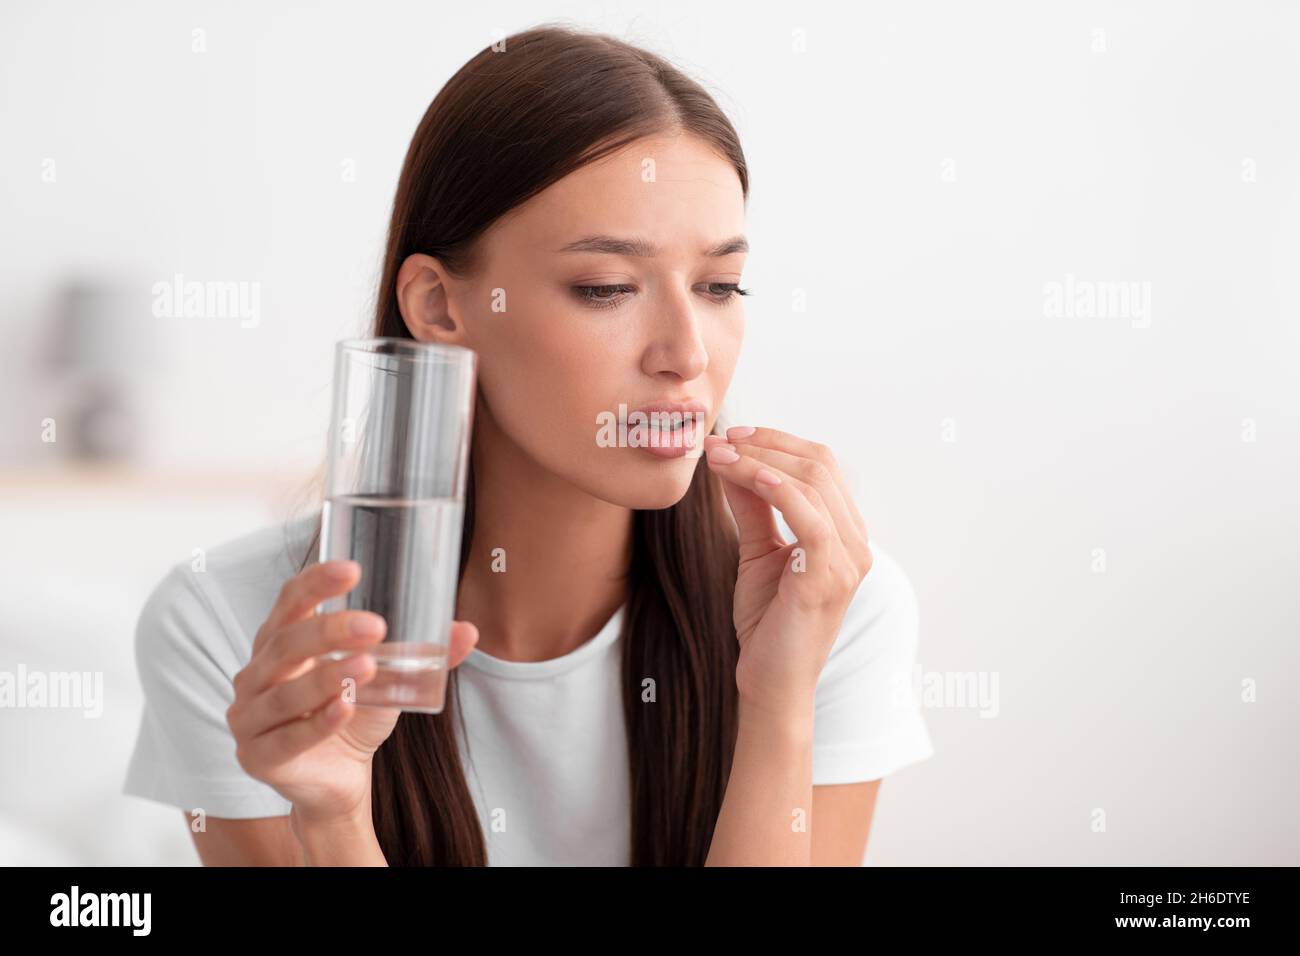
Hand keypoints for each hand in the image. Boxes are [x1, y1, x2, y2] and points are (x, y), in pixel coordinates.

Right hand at [226, 559, 479, 825]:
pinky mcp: (259, 757)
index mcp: (280, 641)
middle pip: (285, 644)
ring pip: (285, 694)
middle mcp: (256, 674)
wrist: (339, 779)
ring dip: (327, 678)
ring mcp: (250, 717)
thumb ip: (423, 654)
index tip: (353, 570)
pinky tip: (346, 708)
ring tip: (367, 666)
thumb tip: (468, 630)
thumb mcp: (389, 678)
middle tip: (374, 625)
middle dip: (328, 631)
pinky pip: (290, 738)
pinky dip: (319, 723)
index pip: (290, 601)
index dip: (315, 583)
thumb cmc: (356, 714)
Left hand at [703, 427, 872, 714]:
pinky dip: (780, 490)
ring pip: (814, 483)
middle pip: (820, 464)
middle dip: (766, 444)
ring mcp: (848, 561)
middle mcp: (856, 543)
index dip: (776, 441)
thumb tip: (732, 457)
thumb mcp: (757, 550)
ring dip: (760, 461)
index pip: (820, 464)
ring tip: (719, 456)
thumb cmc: (766, 621)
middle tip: (720, 440)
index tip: (730, 435)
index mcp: (844, 533)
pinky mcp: (829, 578)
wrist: (769, 681)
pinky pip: (812, 519)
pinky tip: (751, 477)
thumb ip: (752, 505)